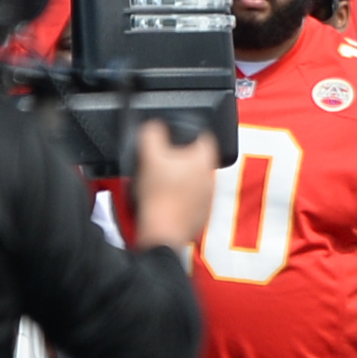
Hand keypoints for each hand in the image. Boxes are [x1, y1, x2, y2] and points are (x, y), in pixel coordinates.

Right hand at [129, 118, 221, 253]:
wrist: (160, 232)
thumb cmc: (157, 196)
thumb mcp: (147, 155)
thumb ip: (152, 132)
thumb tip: (154, 125)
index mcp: (202, 158)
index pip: (204, 135)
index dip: (189, 131)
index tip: (174, 135)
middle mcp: (210, 177)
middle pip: (198, 158)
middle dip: (181, 156)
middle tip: (161, 159)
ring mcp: (207, 198)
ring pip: (195, 179)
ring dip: (180, 177)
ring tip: (159, 181)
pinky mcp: (200, 215)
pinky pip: (191, 199)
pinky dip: (179, 197)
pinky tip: (163, 200)